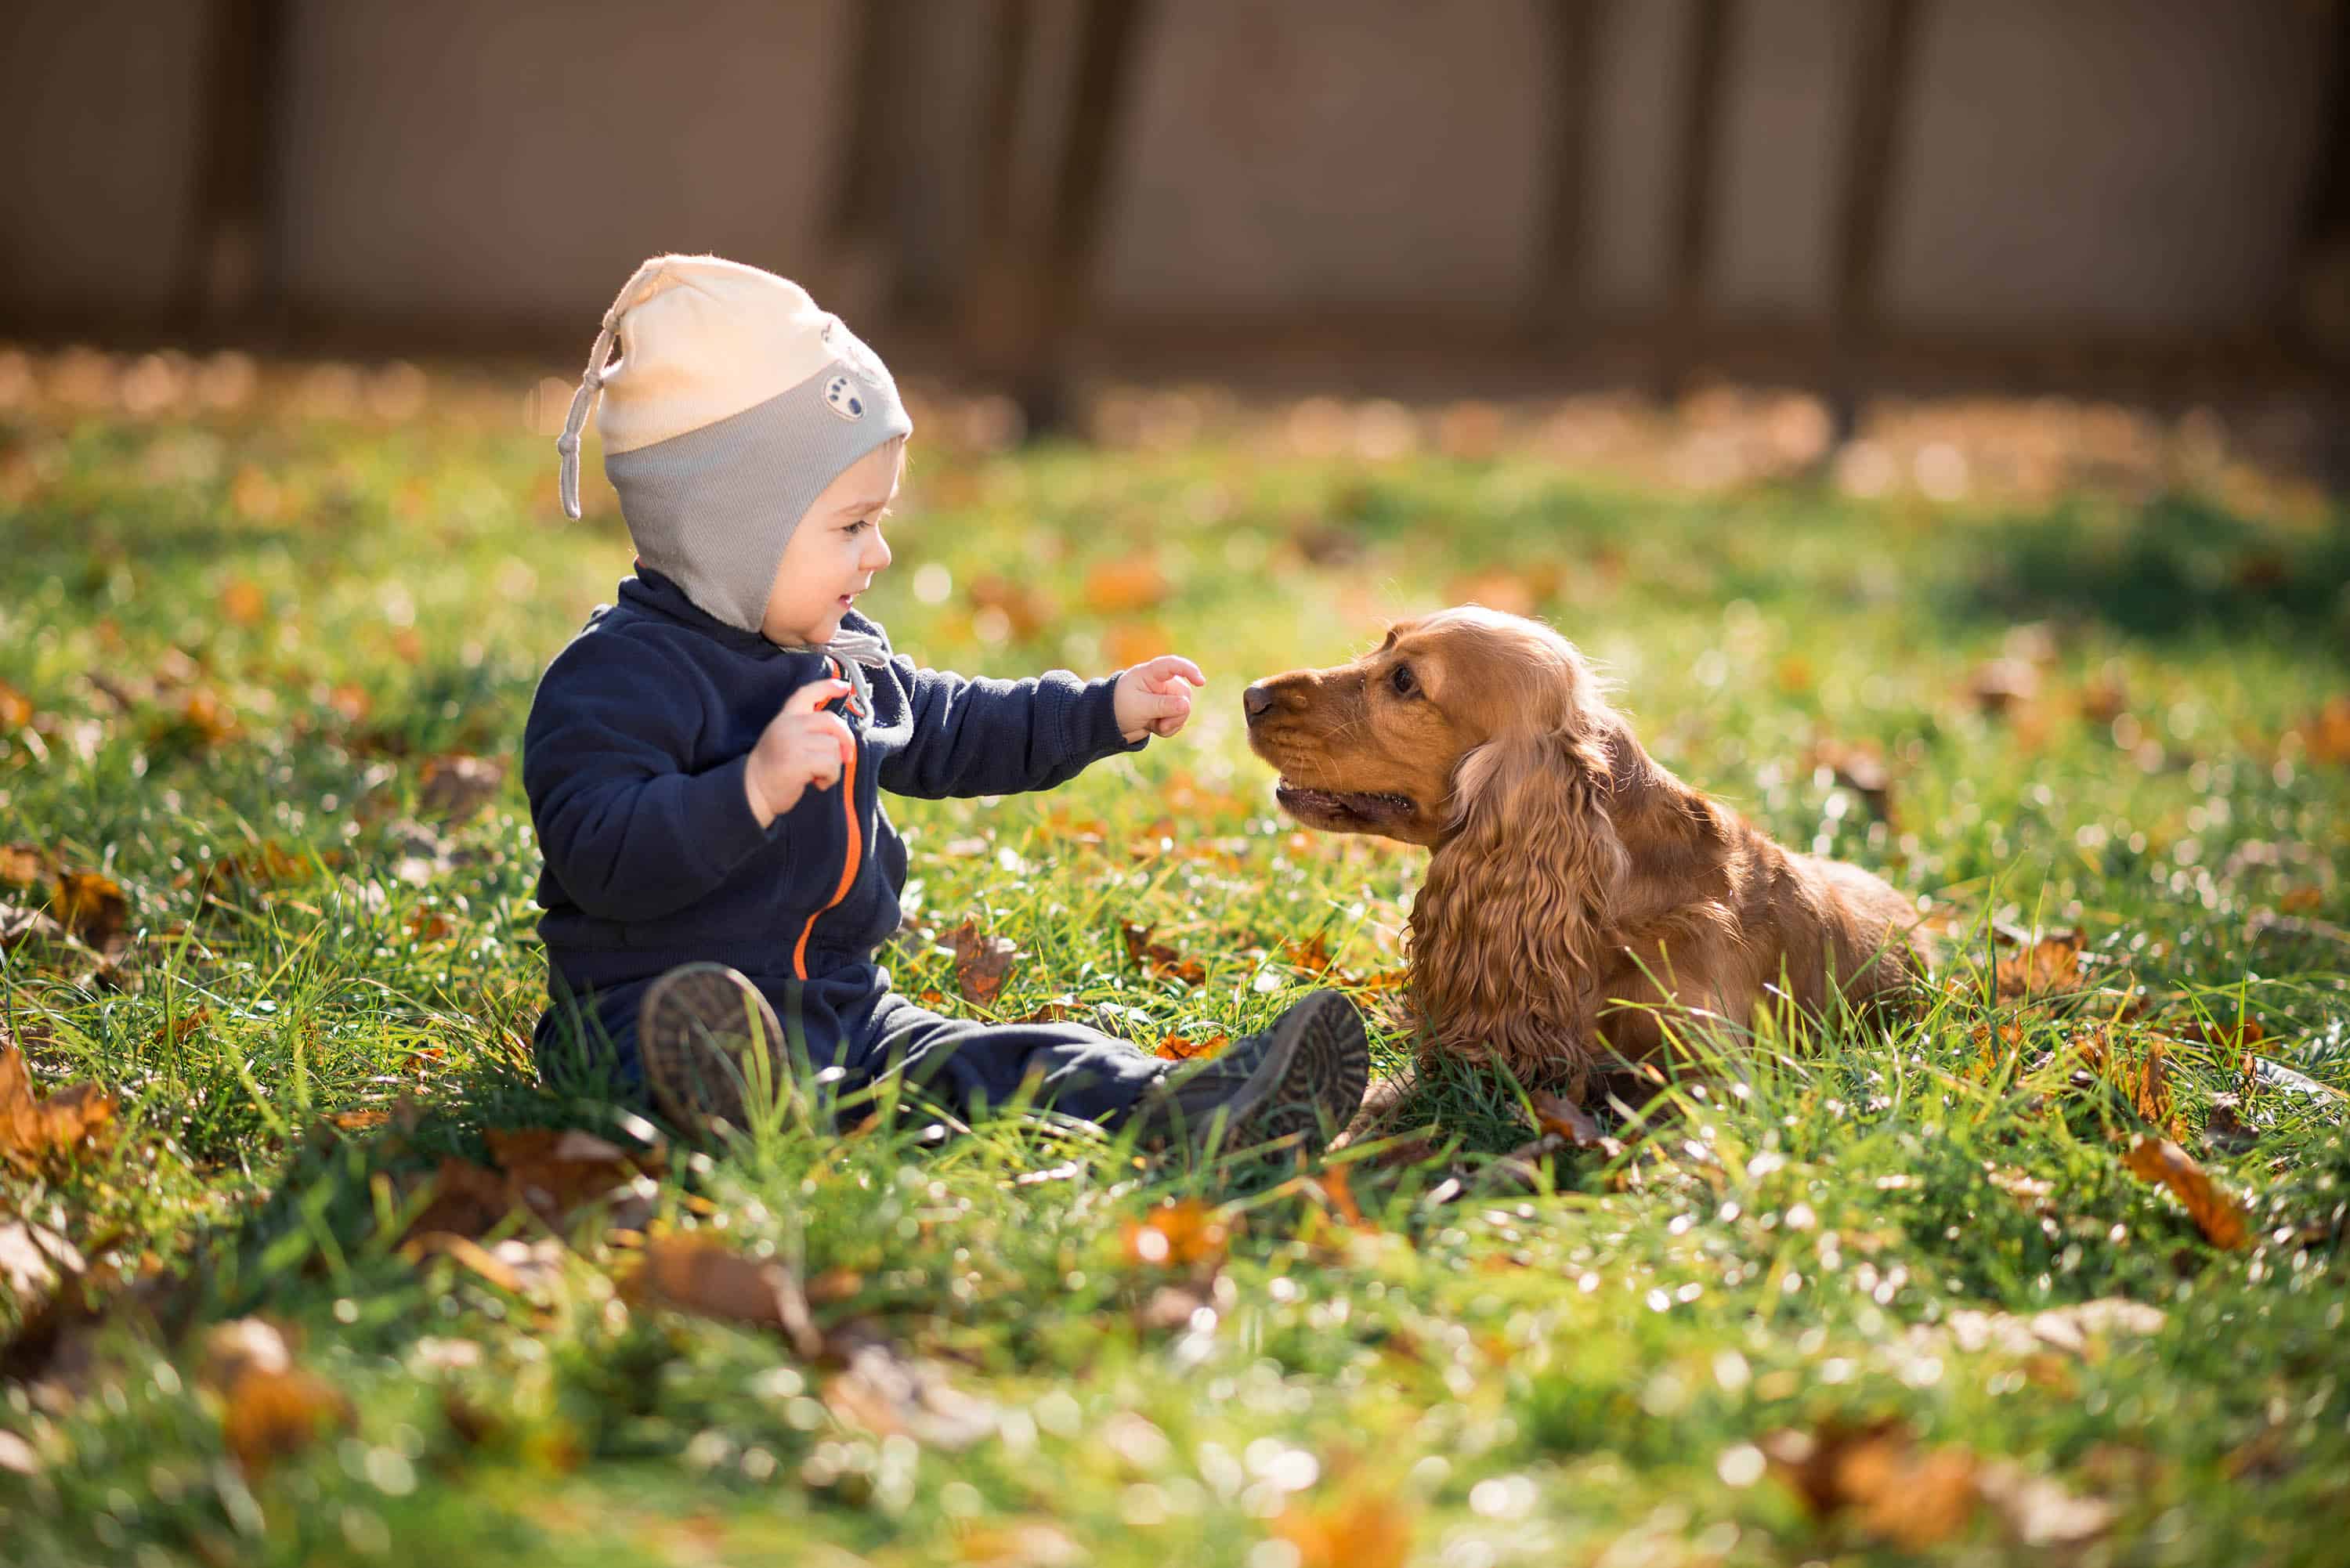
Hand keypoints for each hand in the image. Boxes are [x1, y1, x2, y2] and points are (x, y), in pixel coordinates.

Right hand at [744, 678, 855, 826]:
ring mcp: (792, 741)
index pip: (807, 694)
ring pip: (833, 747)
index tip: (844, 687)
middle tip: (845, 757)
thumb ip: (808, 732)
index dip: (827, 687)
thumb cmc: (773, 769)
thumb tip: (841, 738)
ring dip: (833, 766)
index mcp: (785, 718)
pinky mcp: (799, 760)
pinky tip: (817, 783)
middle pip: (831, 721)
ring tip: (818, 775)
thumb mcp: (785, 740)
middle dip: (845, 739)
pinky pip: (831, 765)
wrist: (752, 790)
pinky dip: (830, 777)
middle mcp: (788, 725)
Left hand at [1114, 655, 1205, 741]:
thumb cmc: (1118, 708)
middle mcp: (1160, 683)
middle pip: (1183, 694)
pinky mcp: (1166, 710)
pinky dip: (1171, 727)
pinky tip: (1158, 730)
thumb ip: (1163, 705)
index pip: (1172, 665)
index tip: (1200, 682)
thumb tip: (1187, 706)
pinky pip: (1179, 719)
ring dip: (1174, 722)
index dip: (1188, 670)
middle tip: (1162, 725)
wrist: (1108, 723)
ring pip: (1184, 708)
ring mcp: (1164, 696)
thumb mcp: (1139, 708)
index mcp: (1149, 674)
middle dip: (1177, 712)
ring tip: (1158, 728)